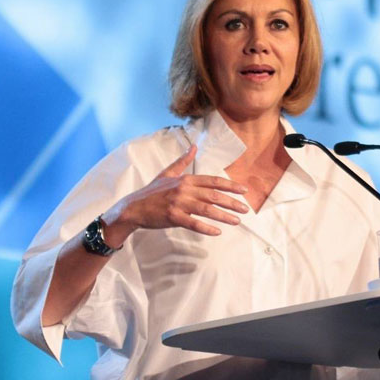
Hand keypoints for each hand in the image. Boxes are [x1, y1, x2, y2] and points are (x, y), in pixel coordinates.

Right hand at [100, 145, 249, 240]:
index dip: (230, 186)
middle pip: (214, 195)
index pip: (213, 181)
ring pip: (207, 209)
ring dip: (224, 216)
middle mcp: (184, 189)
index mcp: (186, 179)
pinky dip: (206, 228)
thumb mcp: (167, 173)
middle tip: (246, 209)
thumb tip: (193, 147)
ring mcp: (178, 203)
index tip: (244, 191)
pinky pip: (193, 223)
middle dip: (232, 202)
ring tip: (237, 221)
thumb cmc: (151, 192)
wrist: (133, 208)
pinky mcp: (173, 217)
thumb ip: (182, 162)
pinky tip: (217, 232)